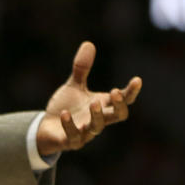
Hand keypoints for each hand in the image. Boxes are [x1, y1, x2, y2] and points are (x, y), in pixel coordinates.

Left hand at [36, 41, 141, 155]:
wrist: (47, 128)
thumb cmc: (66, 106)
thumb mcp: (74, 86)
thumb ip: (82, 68)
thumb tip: (89, 43)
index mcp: (102, 105)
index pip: (122, 100)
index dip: (131, 92)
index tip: (137, 80)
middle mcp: (97, 119)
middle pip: (117, 116)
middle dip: (119, 106)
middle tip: (116, 93)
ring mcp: (85, 132)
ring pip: (97, 127)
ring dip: (97, 116)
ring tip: (94, 102)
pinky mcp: (70, 141)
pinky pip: (73, 136)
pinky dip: (70, 126)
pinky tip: (65, 114)